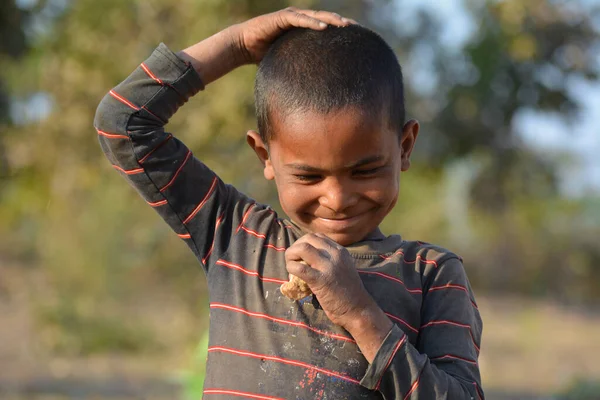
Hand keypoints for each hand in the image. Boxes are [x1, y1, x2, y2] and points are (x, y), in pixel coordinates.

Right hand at [230, 8, 353, 64]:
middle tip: (359, 30)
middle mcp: (299, 20)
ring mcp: (291, 17)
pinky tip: (324, 27)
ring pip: (315, 16)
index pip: (326, 27)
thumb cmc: (264, 56)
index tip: (357, 39)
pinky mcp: (281, 18)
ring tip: (345, 25)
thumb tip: (313, 92)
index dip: (341, 31)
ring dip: (331, 20)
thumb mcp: (287, 62)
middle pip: (326, 19)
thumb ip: (300, 70)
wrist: (243, 46)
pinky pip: (299, 19)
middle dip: (342, 23)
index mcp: (303, 29)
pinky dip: (311, 22)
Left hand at [285, 233, 374, 328]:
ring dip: (291, 254)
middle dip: (296, 246)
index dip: (305, 242)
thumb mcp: (344, 268)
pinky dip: (291, 268)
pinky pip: (299, 268)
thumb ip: (330, 260)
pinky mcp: (320, 280)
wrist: (358, 310)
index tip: (301, 253)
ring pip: (302, 248)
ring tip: (290, 264)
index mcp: (341, 251)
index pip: (318, 236)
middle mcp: (335, 255)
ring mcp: (328, 266)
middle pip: (308, 238)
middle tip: (292, 258)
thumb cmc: (349, 292)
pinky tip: (291, 274)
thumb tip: (307, 258)